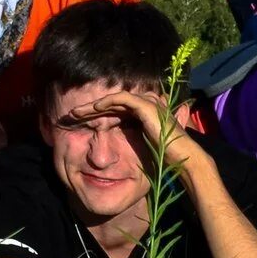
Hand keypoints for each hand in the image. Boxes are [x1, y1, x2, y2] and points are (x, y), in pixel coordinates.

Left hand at [80, 89, 200, 172]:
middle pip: (111, 104)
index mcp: (143, 115)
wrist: (183, 158)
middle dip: (90, 109)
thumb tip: (108, 153)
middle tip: (72, 115)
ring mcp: (147, 104)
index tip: (79, 123)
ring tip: (76, 113)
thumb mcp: (140, 149)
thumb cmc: (165, 157)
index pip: (114, 110)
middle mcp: (145, 105)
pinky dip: (108, 102)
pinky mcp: (146, 107)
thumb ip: (129, 144)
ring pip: (114, 100)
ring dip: (94, 105)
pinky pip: (123, 99)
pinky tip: (94, 109)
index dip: (95, 115)